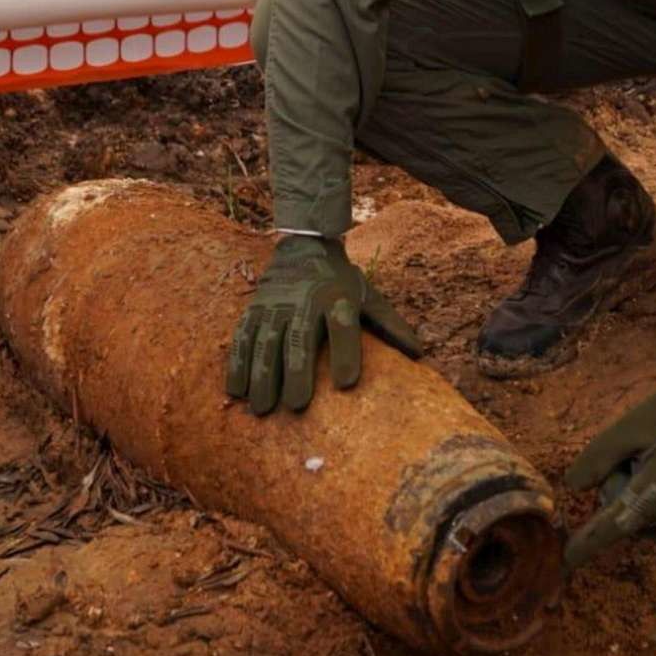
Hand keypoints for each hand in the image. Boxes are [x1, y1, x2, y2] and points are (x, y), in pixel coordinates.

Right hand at [224, 235, 422, 415]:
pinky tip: (236, 392)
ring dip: (262, 375)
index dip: (345, 353)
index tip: (346, 384)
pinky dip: (237, 364)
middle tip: (296, 406)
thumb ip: (390, 324)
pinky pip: (242, 338)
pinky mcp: (253, 309)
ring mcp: (275, 305)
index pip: (343, 325)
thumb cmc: (340, 282)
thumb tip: (420, 354)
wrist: (303, 246)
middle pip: (299, 338)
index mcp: (338, 299)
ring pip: (266, 341)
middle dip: (297, 372)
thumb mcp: (368, 296)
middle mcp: (304, 301)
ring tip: (262, 408)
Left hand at [562, 369, 655, 569]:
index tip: (566, 561)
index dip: (588, 543)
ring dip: (638, 499)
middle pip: (627, 519)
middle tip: (636, 456)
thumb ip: (597, 459)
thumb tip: (572, 488)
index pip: (615, 524)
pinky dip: (655, 505)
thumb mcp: (628, 428)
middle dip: (619, 492)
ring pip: (644, 522)